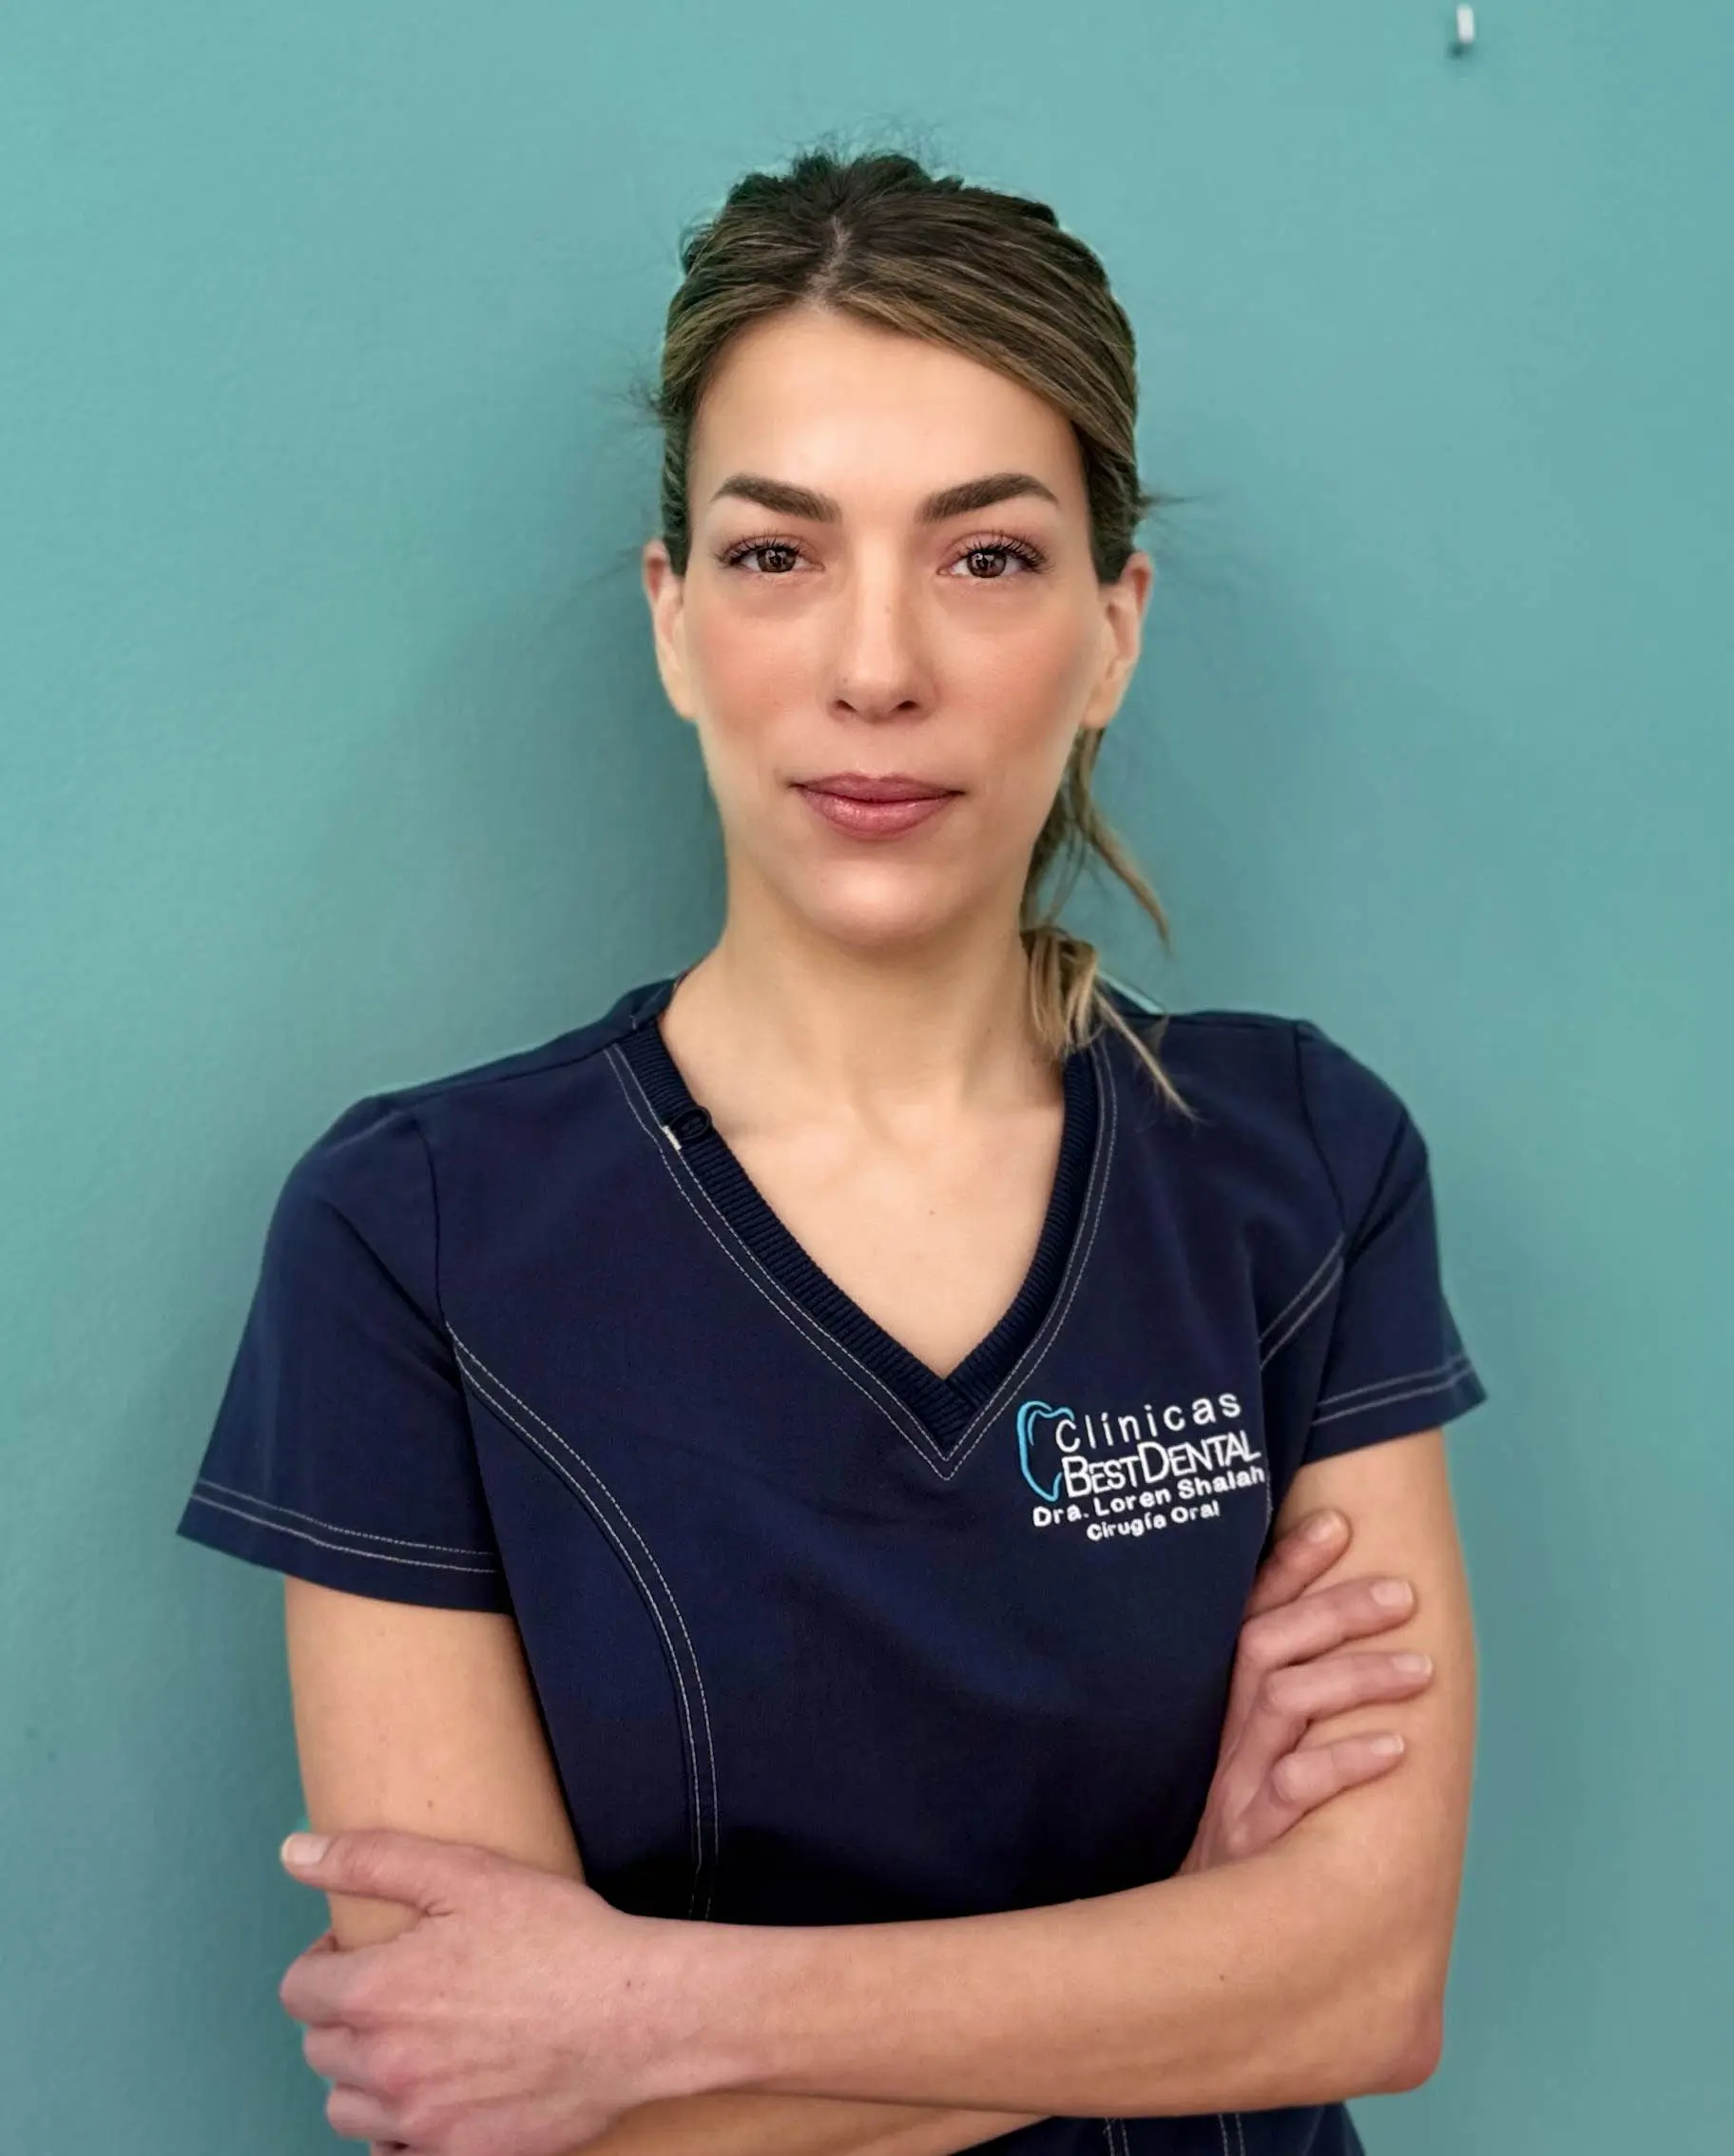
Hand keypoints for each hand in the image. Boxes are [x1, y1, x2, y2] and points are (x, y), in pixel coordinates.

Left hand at [276, 1830, 682, 2151]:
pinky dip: (402, 2127)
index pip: (300, 1991)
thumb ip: (371, 1860)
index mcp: (378, 1994)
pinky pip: (393, 2154)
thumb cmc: (556, 1938)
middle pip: (320, 2050)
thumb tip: (293, 1854)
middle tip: (401, 1988)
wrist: (634, 2014)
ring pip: (347, 2109)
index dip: (326, 1961)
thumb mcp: (466, 1873)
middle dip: (346, 2015)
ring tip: (416, 2041)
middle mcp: (386, 2068)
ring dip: (365, 2075)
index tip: (363, 1950)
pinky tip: (440, 2090)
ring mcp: (421, 2123)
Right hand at [1178, 1508, 1429, 1874]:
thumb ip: (1289, 1717)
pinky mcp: (1254, 1840)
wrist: (1201, 1944)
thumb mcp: (1254, 1775)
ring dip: (1356, 1676)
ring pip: (1283, 1702)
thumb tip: (1358, 1660)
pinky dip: (1346, 1762)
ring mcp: (1237, 1786)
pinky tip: (1397, 1750)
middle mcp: (1229, 1737)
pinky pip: (1298, 1789)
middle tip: (1405, 1592)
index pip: (1251, 1616)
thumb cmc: (1248, 1853)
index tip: (1337, 1523)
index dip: (1289, 1567)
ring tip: (1423, 1670)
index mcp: (1227, 1712)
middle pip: (1266, 1645)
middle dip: (1336, 1608)